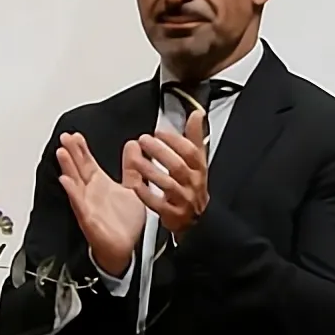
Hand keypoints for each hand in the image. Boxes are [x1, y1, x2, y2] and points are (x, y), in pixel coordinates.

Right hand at [57, 130, 146, 277]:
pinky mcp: (89, 219)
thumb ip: (132, 168)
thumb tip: (133, 146)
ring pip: (75, 183)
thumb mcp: (132, 189)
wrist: (125, 249)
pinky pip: (79, 204)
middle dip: (71, 152)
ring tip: (62, 153)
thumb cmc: (124, 224)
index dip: (81, 148)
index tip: (75, 135)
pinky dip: (73, 193)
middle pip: (78, 168)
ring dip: (67, 168)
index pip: (88, 162)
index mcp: (100, 185)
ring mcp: (87, 205)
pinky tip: (66, 182)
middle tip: (65, 137)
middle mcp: (91, 193)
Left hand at [123, 106, 208, 234]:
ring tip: (135, 158)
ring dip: (150, 170)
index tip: (159, 131)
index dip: (175, 140)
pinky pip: (158, 204)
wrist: (197, 220)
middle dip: (160, 151)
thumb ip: (196, 137)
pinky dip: (146, 194)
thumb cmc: (193, 187)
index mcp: (199, 169)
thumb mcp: (198, 161)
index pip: (191, 152)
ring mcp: (183, 200)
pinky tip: (135, 185)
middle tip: (143, 140)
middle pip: (178, 166)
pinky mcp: (173, 215)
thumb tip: (197, 114)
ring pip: (167, 184)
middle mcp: (193, 184)